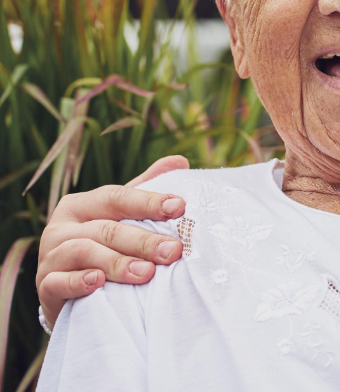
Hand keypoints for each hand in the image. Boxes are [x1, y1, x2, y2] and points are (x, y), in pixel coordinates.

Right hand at [36, 156, 190, 327]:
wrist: (69, 293)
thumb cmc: (104, 248)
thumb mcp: (121, 218)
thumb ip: (145, 190)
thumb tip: (180, 161)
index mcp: (82, 205)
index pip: (116, 197)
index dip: (148, 201)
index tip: (179, 207)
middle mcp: (61, 227)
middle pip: (106, 228)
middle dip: (143, 240)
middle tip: (173, 251)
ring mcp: (50, 256)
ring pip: (84, 252)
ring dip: (117, 263)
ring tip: (147, 272)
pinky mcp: (45, 285)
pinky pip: (60, 282)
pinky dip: (78, 282)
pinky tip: (97, 283)